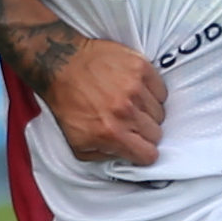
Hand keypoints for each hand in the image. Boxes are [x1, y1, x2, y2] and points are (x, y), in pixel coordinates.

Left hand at [41, 38, 165, 167]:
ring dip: (146, 111)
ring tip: (129, 103)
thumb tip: (123, 156)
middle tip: (129, 122)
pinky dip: (151, 92)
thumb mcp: (76, 142)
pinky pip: (160, 90)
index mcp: (111, 132)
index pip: (149, 154)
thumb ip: (102, 155)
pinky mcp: (140, 67)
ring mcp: (135, 87)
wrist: (60, 64)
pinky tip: (135, 90)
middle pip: (156, 133)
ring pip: (159, 111)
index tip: (139, 146)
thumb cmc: (66, 101)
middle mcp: (126, 111)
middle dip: (144, 131)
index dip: (144, 152)